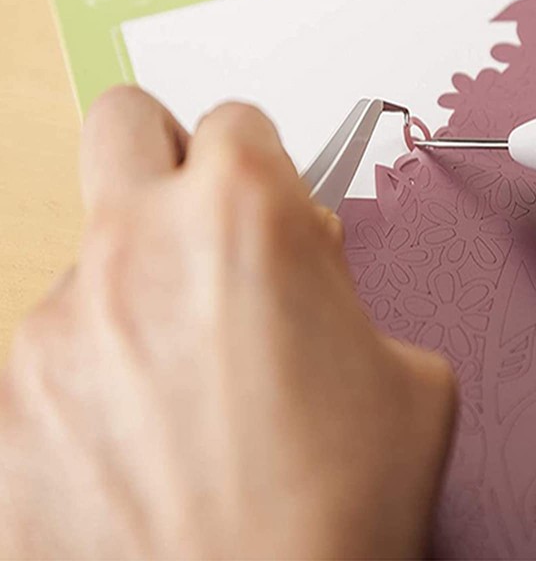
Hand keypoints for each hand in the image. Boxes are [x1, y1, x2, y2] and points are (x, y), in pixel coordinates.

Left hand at [0, 87, 455, 558]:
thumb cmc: (340, 506)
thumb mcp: (403, 370)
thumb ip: (341, 289)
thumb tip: (300, 265)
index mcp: (244, 215)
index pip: (238, 121)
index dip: (263, 162)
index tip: (269, 202)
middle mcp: (137, 246)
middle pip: (126, 123)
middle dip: (167, 152)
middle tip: (199, 217)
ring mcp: (56, 325)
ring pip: (90, 254)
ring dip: (136, 289)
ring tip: (187, 381)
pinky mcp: (7, 406)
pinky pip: (54, 354)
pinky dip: (96, 374)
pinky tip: (143, 440)